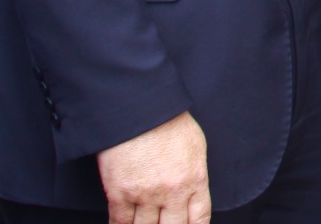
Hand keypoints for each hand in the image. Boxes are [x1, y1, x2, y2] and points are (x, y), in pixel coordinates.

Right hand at [96, 111, 210, 223]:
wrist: (140, 109)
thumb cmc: (168, 122)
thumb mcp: (195, 146)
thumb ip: (194, 174)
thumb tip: (192, 193)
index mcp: (195, 180)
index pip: (200, 219)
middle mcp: (172, 192)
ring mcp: (146, 195)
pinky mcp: (120, 193)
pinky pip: (120, 222)